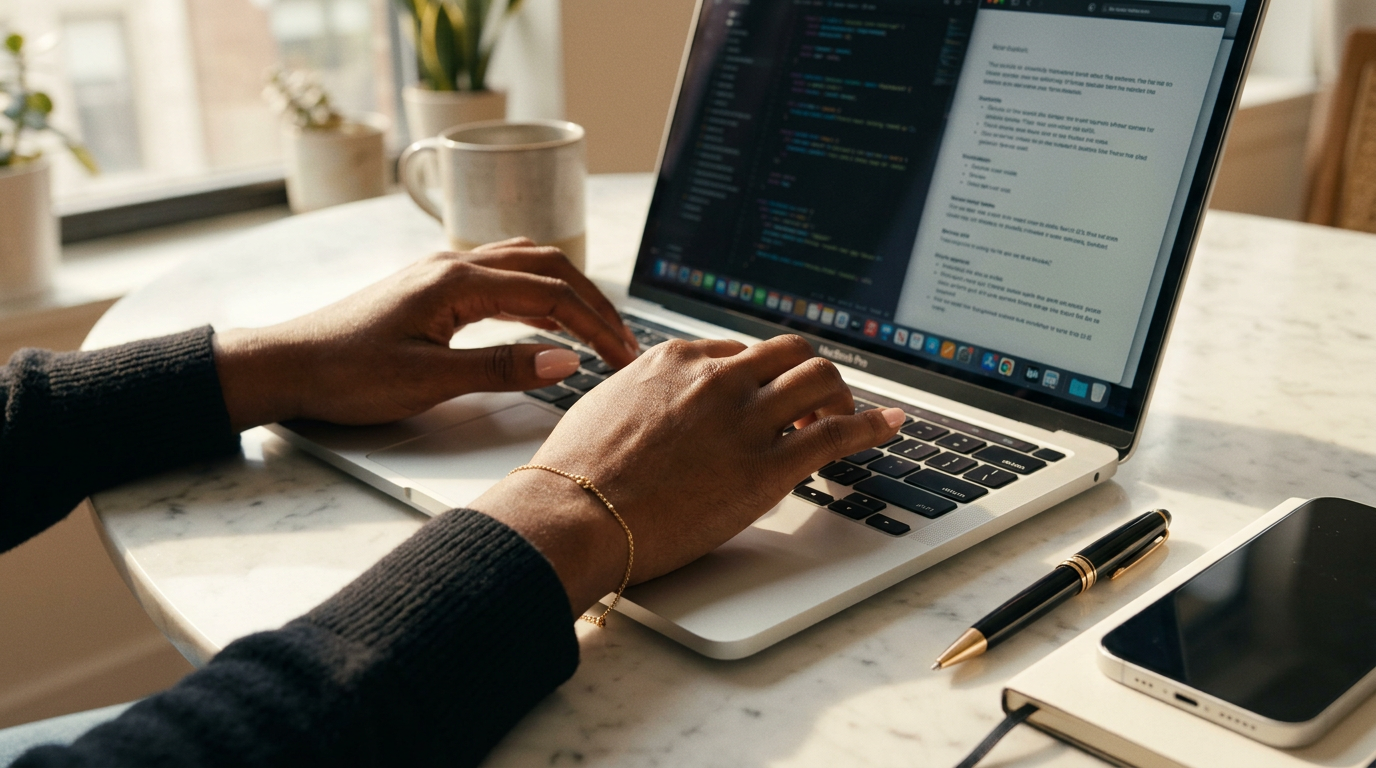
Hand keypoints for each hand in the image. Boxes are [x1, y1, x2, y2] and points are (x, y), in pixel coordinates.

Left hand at [212, 240, 639, 431]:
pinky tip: (546, 315)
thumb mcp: (427, 381)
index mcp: (457, 282)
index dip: (594, 325)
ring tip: (597, 327)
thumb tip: (566, 361)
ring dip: (568, 291)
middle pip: (547, 267)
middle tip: (623, 342)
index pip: (550, 294)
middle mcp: (454, 265)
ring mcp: (443, 271)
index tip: (622, 356)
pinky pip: (503, 274)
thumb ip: (501, 369)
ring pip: (526, 264)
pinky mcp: (434, 287)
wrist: (287, 365)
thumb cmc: (346, 374)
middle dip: (592, 304)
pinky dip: (538, 290)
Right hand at [468, 335, 905, 616]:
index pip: (741, 351)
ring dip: (839, 397)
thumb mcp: (607, 406)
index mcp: (676, 360)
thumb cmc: (577, 474)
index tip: (772, 392)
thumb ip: (645, 394)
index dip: (764, 376)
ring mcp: (745, 419)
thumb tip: (658, 404)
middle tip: (813, 405)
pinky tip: (888, 425)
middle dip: (809, 375)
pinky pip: (837, 433)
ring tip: (840, 422)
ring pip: (821, 380)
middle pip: (791, 352)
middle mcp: (717, 378)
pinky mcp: (767, 466)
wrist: (573, 514)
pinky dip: (872, 425)